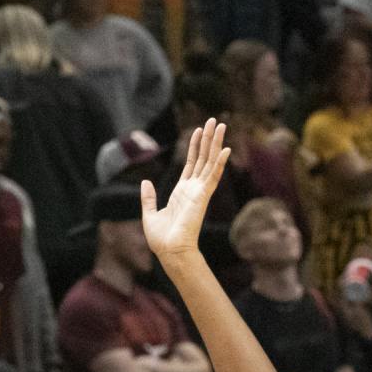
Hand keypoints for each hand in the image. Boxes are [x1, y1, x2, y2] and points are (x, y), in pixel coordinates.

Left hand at [141, 118, 229, 259]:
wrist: (169, 251)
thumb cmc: (162, 239)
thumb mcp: (149, 213)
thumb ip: (148, 197)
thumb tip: (146, 182)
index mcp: (182, 191)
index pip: (192, 163)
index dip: (195, 146)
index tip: (199, 130)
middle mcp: (193, 189)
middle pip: (204, 158)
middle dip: (209, 139)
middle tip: (215, 120)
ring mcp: (199, 192)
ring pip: (210, 162)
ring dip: (215, 143)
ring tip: (221, 125)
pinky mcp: (202, 196)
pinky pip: (212, 176)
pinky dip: (219, 162)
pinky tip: (225, 149)